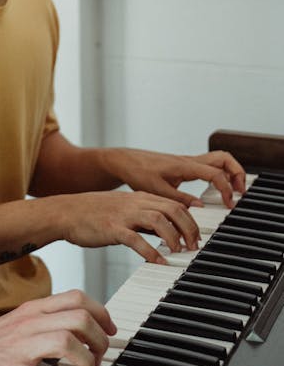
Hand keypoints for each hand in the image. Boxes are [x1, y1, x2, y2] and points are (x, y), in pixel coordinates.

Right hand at [0, 289, 113, 365]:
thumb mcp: (18, 324)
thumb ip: (45, 323)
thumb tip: (77, 330)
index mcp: (31, 310)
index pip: (76, 298)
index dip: (101, 312)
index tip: (109, 330)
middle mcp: (28, 323)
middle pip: (78, 317)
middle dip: (99, 337)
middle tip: (101, 356)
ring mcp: (18, 346)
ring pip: (64, 341)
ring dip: (85, 360)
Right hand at [58, 189, 202, 262]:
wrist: (64, 212)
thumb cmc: (93, 213)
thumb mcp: (123, 210)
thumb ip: (143, 218)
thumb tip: (165, 232)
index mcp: (139, 197)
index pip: (174, 203)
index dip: (190, 220)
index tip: (196, 237)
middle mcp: (134, 203)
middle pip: (172, 209)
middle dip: (189, 229)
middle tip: (193, 247)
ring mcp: (123, 214)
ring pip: (158, 220)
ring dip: (174, 238)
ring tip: (179, 253)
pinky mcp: (112, 228)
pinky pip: (136, 239)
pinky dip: (150, 251)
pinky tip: (158, 262)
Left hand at [103, 148, 245, 207]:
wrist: (125, 162)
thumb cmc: (138, 173)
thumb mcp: (157, 191)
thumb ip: (180, 199)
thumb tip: (201, 206)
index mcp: (184, 166)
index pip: (215, 173)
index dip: (225, 188)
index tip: (229, 204)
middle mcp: (189, 161)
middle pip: (224, 158)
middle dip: (237, 173)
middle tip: (240, 192)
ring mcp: (188, 162)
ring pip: (218, 160)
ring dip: (230, 173)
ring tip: (234, 191)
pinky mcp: (185, 166)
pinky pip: (209, 165)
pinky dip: (220, 174)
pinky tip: (217, 190)